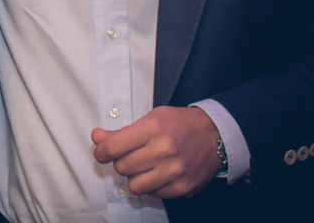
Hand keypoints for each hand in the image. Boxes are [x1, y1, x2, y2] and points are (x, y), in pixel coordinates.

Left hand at [91, 105, 222, 198]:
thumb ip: (122, 132)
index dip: (101, 152)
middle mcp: (165, 150)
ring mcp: (176, 171)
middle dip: (121, 162)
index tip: (101, 153)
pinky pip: (154, 194)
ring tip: (143, 166)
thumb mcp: (150, 119)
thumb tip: (97, 138)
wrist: (215, 135)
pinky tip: (158, 174)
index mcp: (153, 128)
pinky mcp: (185, 187)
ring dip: (135, 177)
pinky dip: (152, 186)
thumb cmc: (179, 124)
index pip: (114, 147)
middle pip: (123, 167)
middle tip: (129, 155)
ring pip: (136, 186)